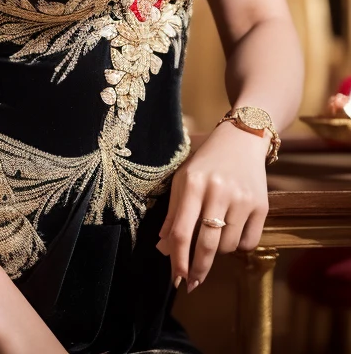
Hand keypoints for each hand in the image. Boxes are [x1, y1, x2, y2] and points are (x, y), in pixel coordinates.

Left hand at [155, 122, 269, 292]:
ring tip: (213, 235)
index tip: (176, 278)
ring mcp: (242, 199)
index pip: (181, 230)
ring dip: (218, 251)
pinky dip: (238, 245)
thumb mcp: (183, 180)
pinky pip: (249, 242)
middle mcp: (218, 191)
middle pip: (206, 243)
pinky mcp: (262, 206)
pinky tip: (232, 232)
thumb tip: (163, 247)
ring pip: (227, 246)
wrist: (240, 141)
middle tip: (192, 284)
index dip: (177, 258)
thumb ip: (173, 213)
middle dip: (198, 268)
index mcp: (192, 183)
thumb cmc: (205, 162)